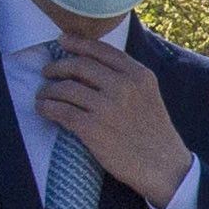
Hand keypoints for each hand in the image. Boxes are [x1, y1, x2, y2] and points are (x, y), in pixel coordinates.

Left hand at [36, 33, 195, 205]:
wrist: (164, 167)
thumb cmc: (154, 132)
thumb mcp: (149, 95)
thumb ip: (127, 78)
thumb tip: (91, 65)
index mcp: (138, 75)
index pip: (101, 50)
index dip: (77, 43)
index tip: (62, 41)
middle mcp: (123, 86)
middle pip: (79, 66)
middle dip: (58, 66)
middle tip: (48, 71)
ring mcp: (106, 107)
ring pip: (65, 88)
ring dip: (48, 90)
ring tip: (44, 95)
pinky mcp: (92, 128)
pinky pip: (60, 110)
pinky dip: (46, 108)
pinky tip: (44, 109)